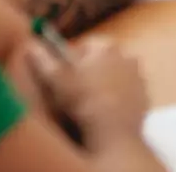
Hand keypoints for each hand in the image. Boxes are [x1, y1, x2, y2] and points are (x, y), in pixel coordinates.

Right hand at [28, 36, 149, 148]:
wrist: (112, 130)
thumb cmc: (82, 101)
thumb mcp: (56, 80)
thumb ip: (43, 61)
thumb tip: (31, 46)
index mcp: (106, 47)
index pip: (87, 45)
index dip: (74, 59)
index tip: (66, 74)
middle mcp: (127, 56)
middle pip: (104, 58)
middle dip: (92, 69)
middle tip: (78, 89)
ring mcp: (138, 76)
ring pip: (117, 75)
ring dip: (106, 83)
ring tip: (91, 102)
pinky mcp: (144, 95)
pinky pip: (128, 92)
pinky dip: (118, 97)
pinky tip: (105, 110)